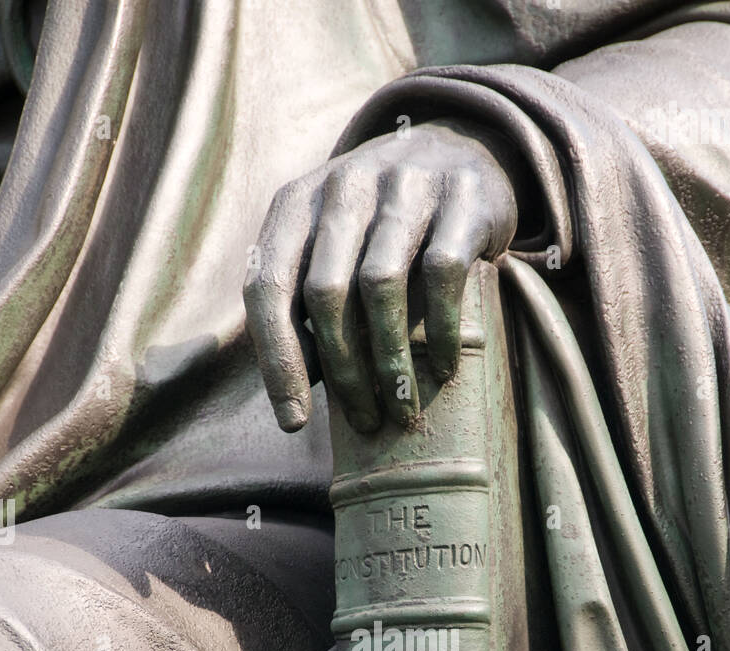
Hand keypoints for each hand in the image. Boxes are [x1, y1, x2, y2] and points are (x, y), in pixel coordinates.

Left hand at [243, 123, 517, 433]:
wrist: (462, 149)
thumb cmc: (382, 227)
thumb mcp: (331, 248)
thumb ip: (304, 304)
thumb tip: (294, 393)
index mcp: (296, 204)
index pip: (267, 287)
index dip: (276, 360)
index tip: (294, 421)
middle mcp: (344, 185)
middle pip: (326, 293)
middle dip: (343, 371)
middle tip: (364, 420)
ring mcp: (404, 184)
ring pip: (382, 285)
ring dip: (390, 360)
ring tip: (401, 409)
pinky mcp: (462, 195)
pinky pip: (443, 272)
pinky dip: (440, 330)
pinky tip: (443, 369)